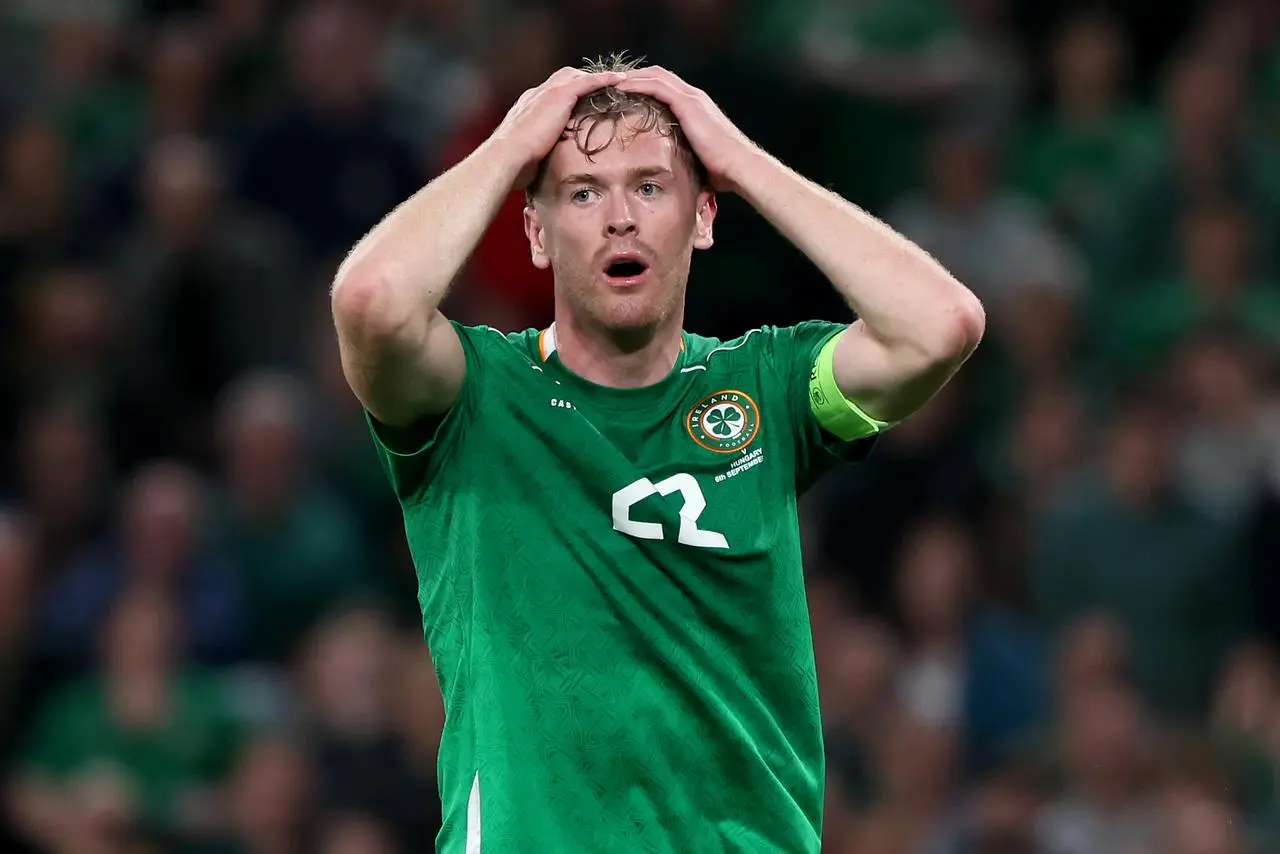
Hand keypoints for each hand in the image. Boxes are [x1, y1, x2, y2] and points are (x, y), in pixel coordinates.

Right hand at [491, 67, 624, 188]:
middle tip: (601, 86)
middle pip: (563, 78)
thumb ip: (535, 154)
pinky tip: (620, 80)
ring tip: (616, 81)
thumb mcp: (526, 156)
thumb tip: (538, 168)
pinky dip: (604, 79)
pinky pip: (587, 81)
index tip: (577, 101)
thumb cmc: (513, 163)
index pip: (549, 94)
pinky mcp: (559, 95)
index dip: (565, 95)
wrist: (507, 156)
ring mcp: (547, 92)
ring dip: (595, 78)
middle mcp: (536, 94)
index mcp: (527, 107)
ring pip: (576, 76)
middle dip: (581, 80)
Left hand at [614, 67, 756, 192]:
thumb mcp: (699, 157)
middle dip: (636, 76)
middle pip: (659, 75)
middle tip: (613, 82)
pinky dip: (638, 84)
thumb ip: (685, 154)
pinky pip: (657, 86)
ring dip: (633, 76)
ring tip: (611, 81)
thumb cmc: (723, 169)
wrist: (739, 166)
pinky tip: (622, 87)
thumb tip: (673, 169)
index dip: (646, 85)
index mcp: (697, 107)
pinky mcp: (688, 104)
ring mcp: (692, 98)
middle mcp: (694, 97)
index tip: (626, 91)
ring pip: (656, 76)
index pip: (667, 86)